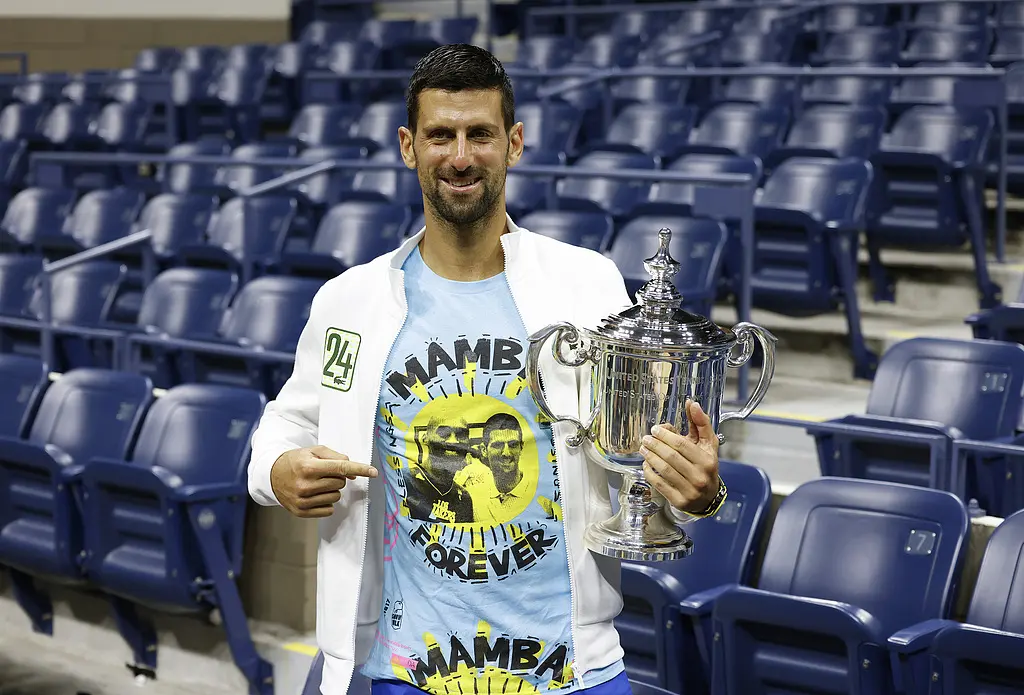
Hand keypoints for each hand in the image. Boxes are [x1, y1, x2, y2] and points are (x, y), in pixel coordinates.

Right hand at [270, 445, 377, 517]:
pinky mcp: (301, 512)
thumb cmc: (296, 461)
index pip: (341, 468)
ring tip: (317, 483)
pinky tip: (315, 495)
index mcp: (309, 467)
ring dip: (332, 490)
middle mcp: (305, 485)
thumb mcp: (313, 451)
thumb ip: (336, 457)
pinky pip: (328, 509)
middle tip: (323, 473)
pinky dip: (326, 502)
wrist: (271, 475)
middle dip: (337, 477)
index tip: (374, 472)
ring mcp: (303, 500)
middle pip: (340, 483)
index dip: (360, 469)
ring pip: (336, 497)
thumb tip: (352, 473)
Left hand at [640, 399, 720, 514]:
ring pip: (663, 470)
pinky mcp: (679, 501)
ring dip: (650, 457)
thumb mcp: (708, 444)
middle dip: (655, 445)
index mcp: (707, 460)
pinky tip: (646, 464)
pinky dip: (649, 472)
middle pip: (671, 457)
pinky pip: (659, 484)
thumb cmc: (706, 466)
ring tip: (643, 449)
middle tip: (646, 438)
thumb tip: (692, 403)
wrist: (708, 498)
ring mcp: (689, 491)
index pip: (681, 445)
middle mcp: (699, 476)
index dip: (665, 435)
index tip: (655, 429)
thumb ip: (700, 423)